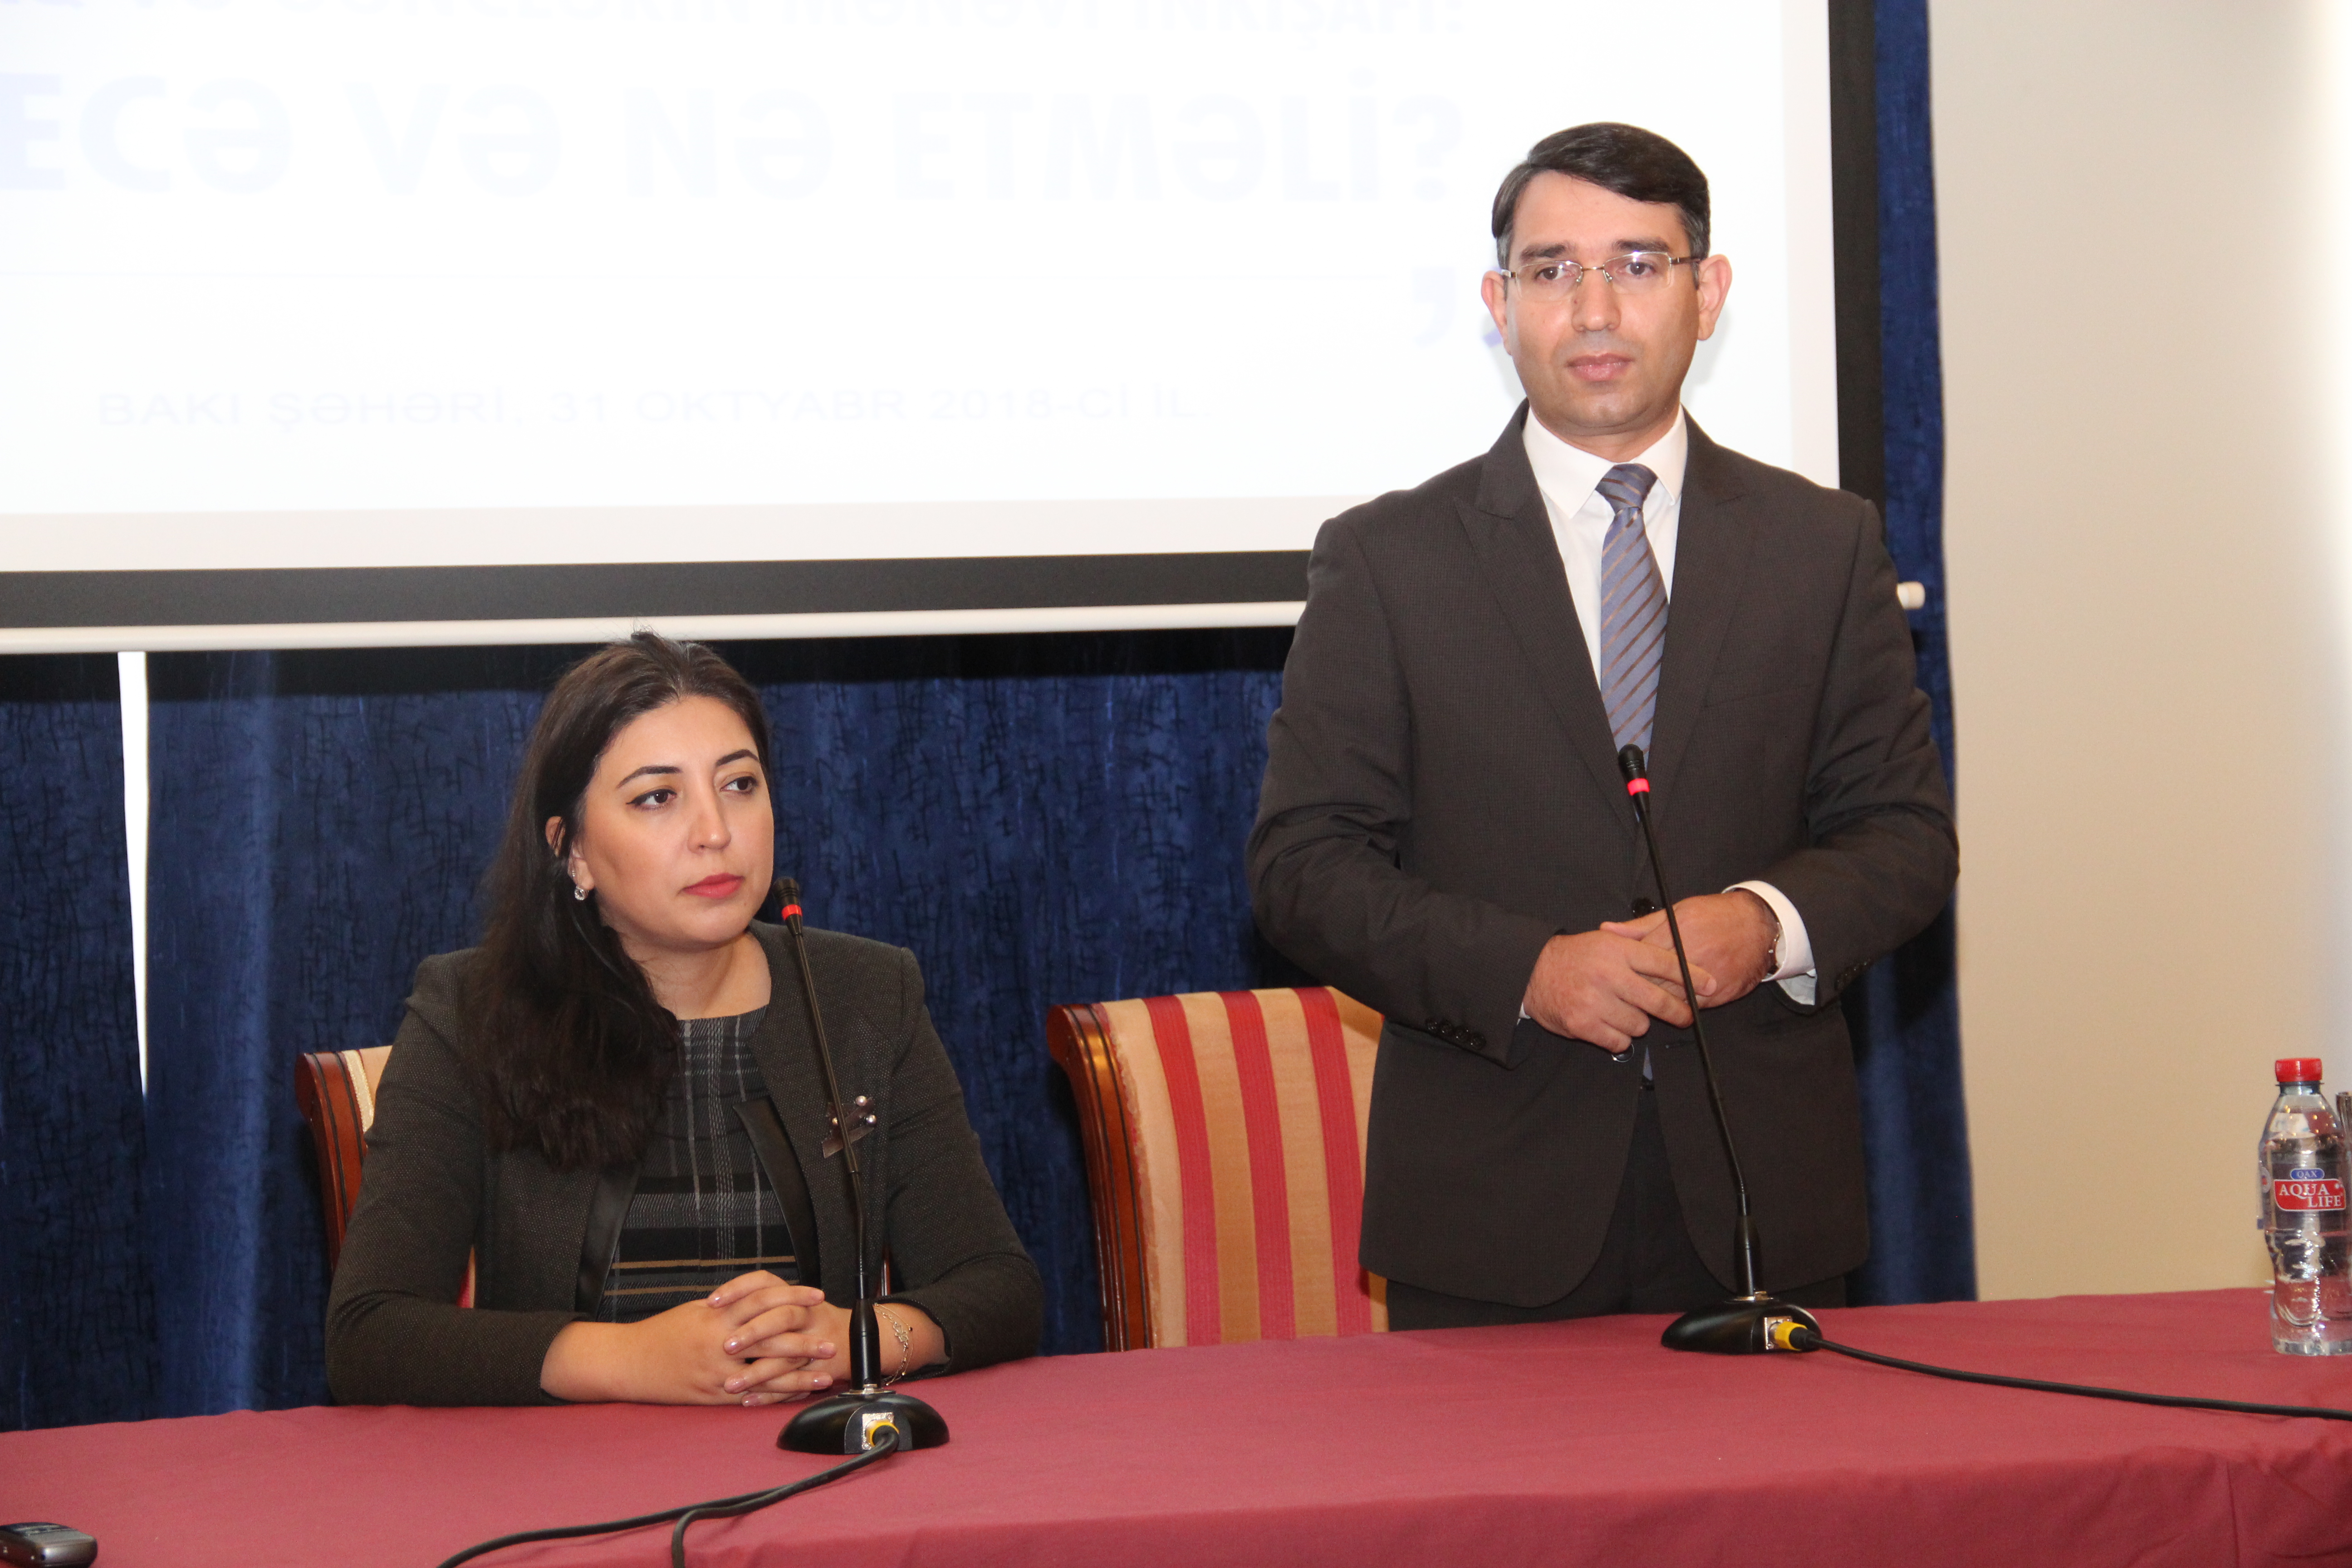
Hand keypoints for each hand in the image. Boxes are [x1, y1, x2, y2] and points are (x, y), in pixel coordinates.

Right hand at [540, 1269, 847, 1406]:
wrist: (628, 1362)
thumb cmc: (661, 1333)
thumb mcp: (695, 1311)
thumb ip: (727, 1307)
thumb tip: (757, 1299)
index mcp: (716, 1315)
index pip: (762, 1300)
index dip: (792, 1297)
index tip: (816, 1296)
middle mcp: (719, 1343)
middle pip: (770, 1339)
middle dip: (804, 1341)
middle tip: (831, 1343)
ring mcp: (716, 1372)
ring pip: (764, 1374)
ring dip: (797, 1376)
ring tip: (823, 1376)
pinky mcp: (711, 1395)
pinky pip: (748, 1397)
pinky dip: (772, 1397)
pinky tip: (792, 1397)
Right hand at [1521, 930, 1711, 1053]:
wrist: (1532, 972)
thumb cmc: (1576, 957)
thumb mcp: (1605, 940)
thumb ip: (1639, 945)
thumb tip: (1680, 958)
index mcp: (1618, 950)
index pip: (1665, 963)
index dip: (1692, 976)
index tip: (1710, 986)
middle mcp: (1608, 974)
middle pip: (1659, 1000)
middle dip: (1678, 1011)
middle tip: (1685, 1016)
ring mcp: (1595, 1001)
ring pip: (1640, 1024)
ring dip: (1637, 1022)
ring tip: (1624, 1012)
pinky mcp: (1584, 1024)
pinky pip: (1619, 1042)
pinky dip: (1619, 1038)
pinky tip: (1609, 1025)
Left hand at [1601, 891, 1776, 1011]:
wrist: (1759, 926)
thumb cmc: (1715, 915)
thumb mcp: (1676, 912)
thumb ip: (1640, 927)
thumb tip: (1606, 930)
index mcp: (1679, 931)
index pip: (1642, 956)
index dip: (1626, 967)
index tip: (1616, 973)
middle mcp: (1694, 955)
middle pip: (1653, 980)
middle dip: (1636, 987)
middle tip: (1622, 992)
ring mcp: (1708, 976)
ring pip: (1671, 997)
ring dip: (1656, 1001)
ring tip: (1643, 1000)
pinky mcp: (1720, 993)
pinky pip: (1691, 1006)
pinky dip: (1679, 1006)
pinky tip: (1671, 1003)